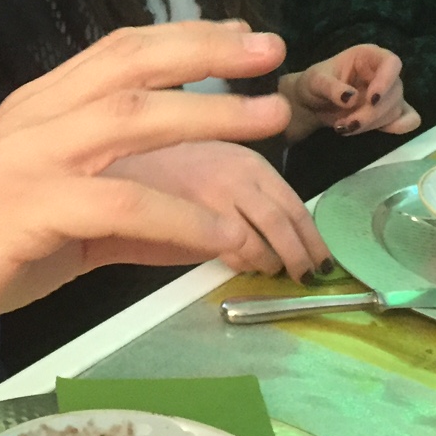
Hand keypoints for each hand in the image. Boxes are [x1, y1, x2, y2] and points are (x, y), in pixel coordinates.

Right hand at [0, 21, 292, 355]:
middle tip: (271, 50)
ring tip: (269, 119)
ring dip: (208, 114)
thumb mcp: (70, 222)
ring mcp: (29, 157)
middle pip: (131, 64)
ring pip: (131, 118)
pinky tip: (223, 233)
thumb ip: (136, 217)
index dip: (185, 35)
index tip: (244, 33)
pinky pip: (120, 204)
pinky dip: (179, 217)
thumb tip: (210, 226)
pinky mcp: (28, 208)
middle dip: (206, 51)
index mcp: (42, 105)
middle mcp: (36, 116)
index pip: (120, 49)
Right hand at [105, 141, 329, 280]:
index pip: (293, 202)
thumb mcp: (213, 170)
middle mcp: (236, 174)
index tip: (323, 257)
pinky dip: (245, 264)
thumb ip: (246, 195)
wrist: (112, 173)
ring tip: (274, 272)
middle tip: (309, 275)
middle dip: (303, 254)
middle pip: (285, 222)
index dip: (313, 235)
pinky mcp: (194, 219)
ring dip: (273, 262)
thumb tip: (282, 232)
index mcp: (246, 160)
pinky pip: (234, 251)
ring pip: (263, 240)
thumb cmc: (162, 173)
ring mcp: (216, 196)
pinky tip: (242, 267)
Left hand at [279, 44, 420, 142]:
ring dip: (372, 123)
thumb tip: (351, 98)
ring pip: (396, 109)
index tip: (372, 100)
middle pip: (394, 92)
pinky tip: (381, 131)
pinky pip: (408, 119)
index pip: (391, 63)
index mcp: (367, 56)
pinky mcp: (390, 112)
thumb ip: (331, 88)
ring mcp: (389, 93)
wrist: (312, 104)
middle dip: (371, 113)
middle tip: (346, 124)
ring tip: (344, 127)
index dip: (386, 80)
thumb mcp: (315, 82)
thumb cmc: (314, 84)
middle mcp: (382, 72)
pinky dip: (399, 127)